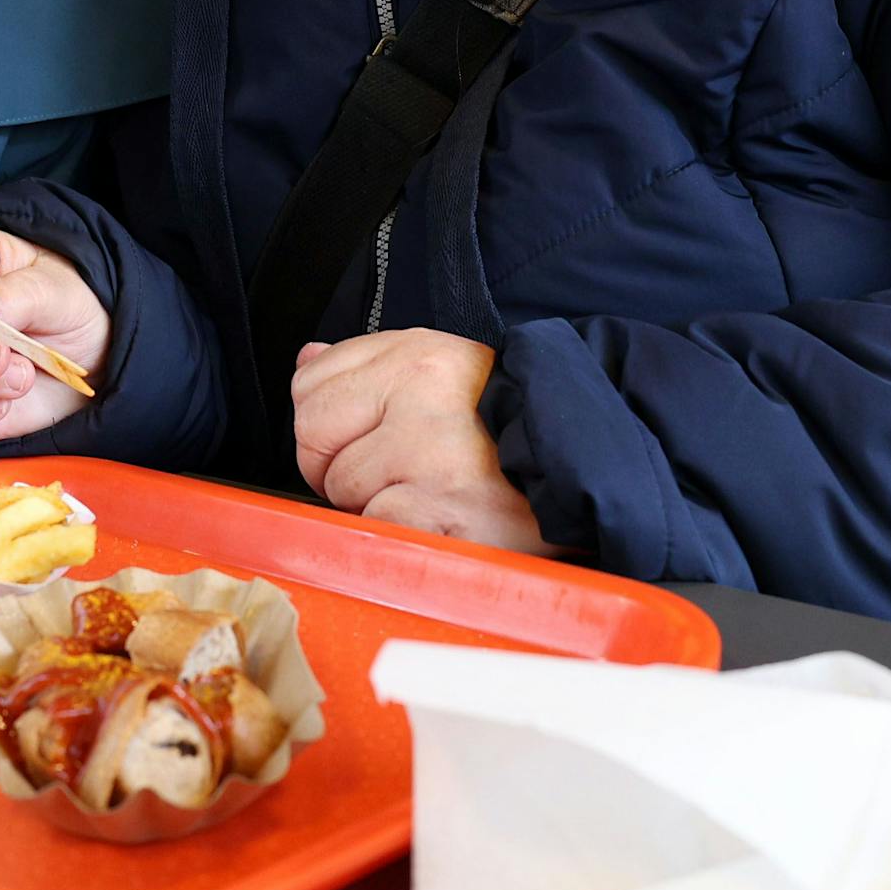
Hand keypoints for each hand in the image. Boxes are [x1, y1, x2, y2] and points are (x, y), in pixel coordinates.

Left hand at [292, 327, 553, 554]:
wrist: (584, 473)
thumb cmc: (504, 429)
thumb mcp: (442, 373)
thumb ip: (368, 366)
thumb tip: (306, 360)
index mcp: (415, 353)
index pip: (308, 384)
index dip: (327, 424)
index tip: (367, 435)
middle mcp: (421, 392)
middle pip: (313, 439)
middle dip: (340, 467)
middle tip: (397, 473)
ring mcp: (431, 452)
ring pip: (342, 490)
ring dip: (375, 505)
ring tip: (430, 495)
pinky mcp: (444, 510)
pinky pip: (376, 528)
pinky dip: (401, 536)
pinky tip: (441, 522)